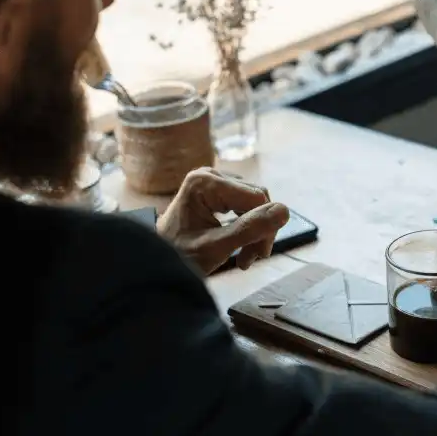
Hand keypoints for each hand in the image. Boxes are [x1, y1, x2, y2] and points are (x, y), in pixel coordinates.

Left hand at [157, 168, 289, 273]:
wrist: (152, 261)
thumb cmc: (178, 256)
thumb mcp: (216, 248)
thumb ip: (250, 229)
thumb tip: (285, 211)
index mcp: (205, 183)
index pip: (257, 199)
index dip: (265, 227)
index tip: (256, 256)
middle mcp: (210, 174)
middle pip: (257, 199)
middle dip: (259, 231)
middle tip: (250, 259)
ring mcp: (213, 181)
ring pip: (255, 203)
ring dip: (254, 231)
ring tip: (244, 257)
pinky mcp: (216, 190)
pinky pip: (245, 204)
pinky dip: (246, 226)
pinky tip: (240, 246)